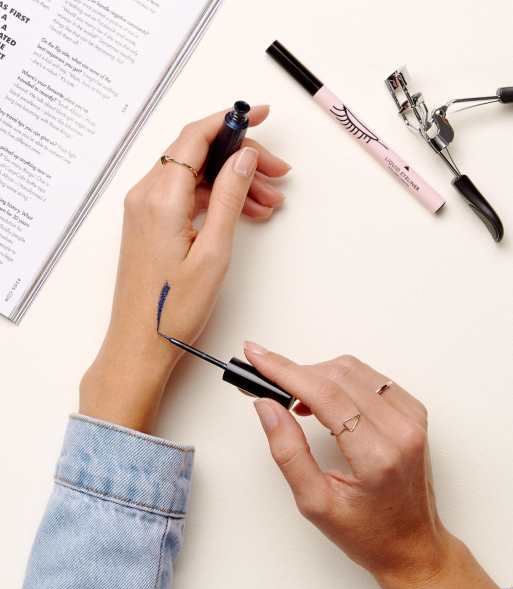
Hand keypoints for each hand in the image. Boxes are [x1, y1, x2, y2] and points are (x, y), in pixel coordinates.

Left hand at [79, 106, 289, 431]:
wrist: (140, 344)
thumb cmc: (173, 310)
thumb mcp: (213, 252)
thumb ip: (228, 198)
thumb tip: (244, 158)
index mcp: (159, 198)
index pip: (196, 137)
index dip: (230, 120)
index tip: (259, 115)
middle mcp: (146, 196)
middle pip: (198, 155)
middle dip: (241, 158)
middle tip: (277, 174)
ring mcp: (144, 210)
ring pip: (195, 177)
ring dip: (231, 183)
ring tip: (269, 203)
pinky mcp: (148, 224)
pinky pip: (185, 197)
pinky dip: (214, 200)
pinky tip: (243, 215)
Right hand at [245, 343, 502, 588]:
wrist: (412, 545)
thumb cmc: (368, 533)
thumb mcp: (314, 503)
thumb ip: (287, 451)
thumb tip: (267, 405)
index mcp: (378, 456)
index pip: (325, 394)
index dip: (285, 371)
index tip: (256, 356)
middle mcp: (401, 430)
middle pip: (338, 375)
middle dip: (295, 372)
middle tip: (266, 382)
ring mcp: (412, 417)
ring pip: (354, 370)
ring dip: (316, 375)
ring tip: (295, 399)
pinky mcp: (414, 411)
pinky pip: (369, 377)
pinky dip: (339, 380)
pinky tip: (323, 401)